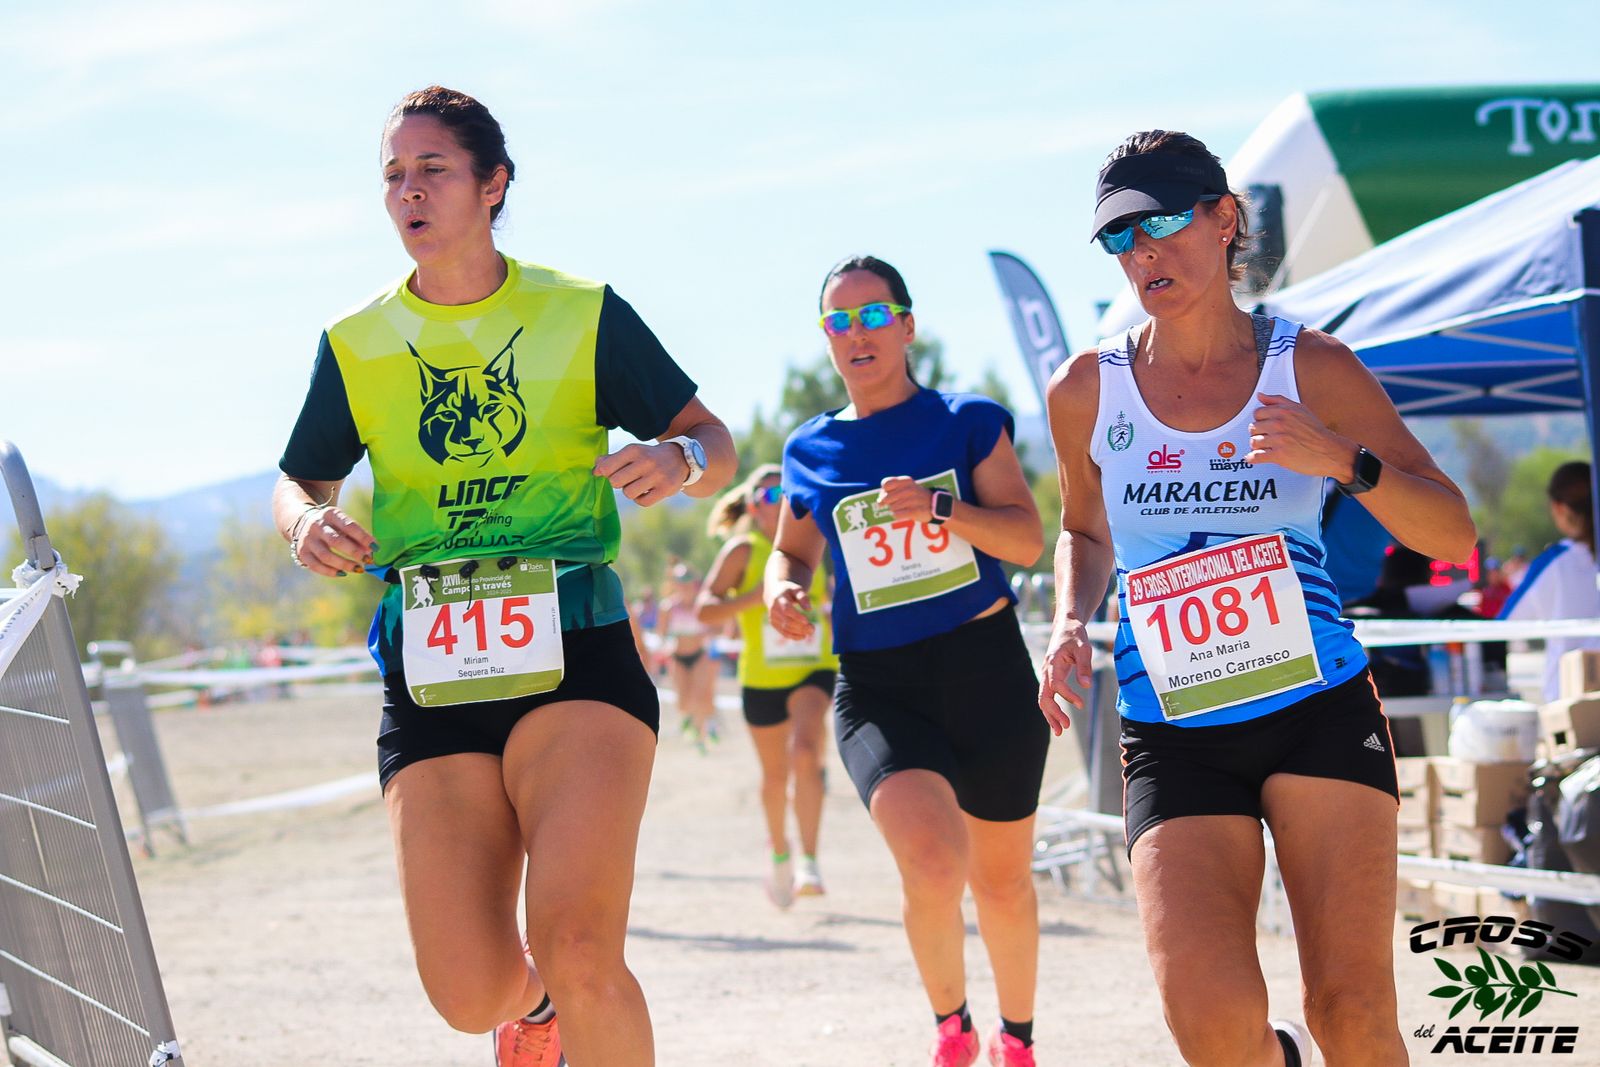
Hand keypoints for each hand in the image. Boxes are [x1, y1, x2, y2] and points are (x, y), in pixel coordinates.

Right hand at [290, 507, 375, 577]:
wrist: (302, 522)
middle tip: (368, 560)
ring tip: (359, 569)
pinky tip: (343, 573)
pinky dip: (330, 572)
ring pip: (326, 556)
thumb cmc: (332, 525)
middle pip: (336, 541)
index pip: (349, 526)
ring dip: (345, 564)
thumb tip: (370, 551)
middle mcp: (316, 526)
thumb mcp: (343, 523)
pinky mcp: (302, 553)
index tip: (376, 548)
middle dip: (354, 552)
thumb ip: (357, 536)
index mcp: (330, 514)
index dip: (363, 538)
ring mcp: (307, 540)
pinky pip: (316, 566)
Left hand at [595, 442, 688, 506]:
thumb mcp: (631, 453)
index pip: (607, 467)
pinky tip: (647, 491)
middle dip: (618, 482)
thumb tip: (595, 470)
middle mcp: (645, 461)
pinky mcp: (665, 489)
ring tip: (639, 484)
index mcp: (634, 450)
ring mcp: (657, 476)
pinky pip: (642, 502)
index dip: (606, 473)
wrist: (680, 459)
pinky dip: (641, 499)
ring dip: (630, 491)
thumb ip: (611, 460)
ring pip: (628, 493)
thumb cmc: (648, 457)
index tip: (612, 472)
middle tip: (628, 478)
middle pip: (615, 482)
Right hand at [766, 582, 815, 640]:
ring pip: (785, 628)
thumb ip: (803, 597)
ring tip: (810, 632)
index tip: (807, 621)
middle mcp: (773, 609)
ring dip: (798, 632)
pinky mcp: (773, 623)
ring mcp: (772, 617)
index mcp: (778, 598)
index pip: (787, 609)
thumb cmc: (788, 590)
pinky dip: (793, 636)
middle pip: (787, 621)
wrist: (773, 592)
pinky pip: (783, 632)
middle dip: (800, 627)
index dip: (796, 616)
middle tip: (813, 629)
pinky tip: (803, 636)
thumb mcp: (796, 589)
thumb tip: (809, 609)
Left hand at [877, 476, 933, 522]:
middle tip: (897, 503)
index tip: (887, 495)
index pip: (886, 484)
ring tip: (904, 508)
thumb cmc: (914, 496)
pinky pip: (897, 514)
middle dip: (888, 503)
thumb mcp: (904, 488)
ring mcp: (914, 499)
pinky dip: (898, 515)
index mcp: (906, 480)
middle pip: (886, 498)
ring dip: (895, 510)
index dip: (883, 492)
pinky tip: (904, 513)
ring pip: (892, 507)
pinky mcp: (916, 511)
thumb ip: (890, 492)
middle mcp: (910, 488)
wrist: (935, 504)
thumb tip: (879, 502)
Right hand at [1037, 619, 1091, 734]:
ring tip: (1061, 731)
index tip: (1081, 704)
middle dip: (1053, 713)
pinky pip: (1048, 696)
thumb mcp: (1084, 647)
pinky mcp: (1051, 678)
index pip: (1056, 684)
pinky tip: (1058, 721)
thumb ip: (1084, 666)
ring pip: (1043, 699)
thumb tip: (1086, 686)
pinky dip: (1051, 710)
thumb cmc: (1076, 635)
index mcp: (1053, 662)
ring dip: (1050, 715)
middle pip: (1044, 696)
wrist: (1066, 627)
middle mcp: (1046, 670)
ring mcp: (1047, 675)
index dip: (1067, 695)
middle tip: (1066, 727)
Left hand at [1246, 393, 1355, 479]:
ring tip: (1265, 447)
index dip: (1260, 420)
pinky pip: (1256, 456)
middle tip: (1266, 437)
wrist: (1330, 451)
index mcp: (1284, 411)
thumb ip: (1278, 401)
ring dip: (1257, 446)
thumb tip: (1260, 396)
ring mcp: (1279, 440)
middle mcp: (1280, 424)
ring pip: (1254, 442)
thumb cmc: (1316, 432)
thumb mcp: (1300, 409)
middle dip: (1258, 434)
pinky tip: (1256, 458)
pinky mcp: (1279, 455)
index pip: (1257, 413)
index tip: (1264, 425)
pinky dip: (1253, 458)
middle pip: (1253, 428)